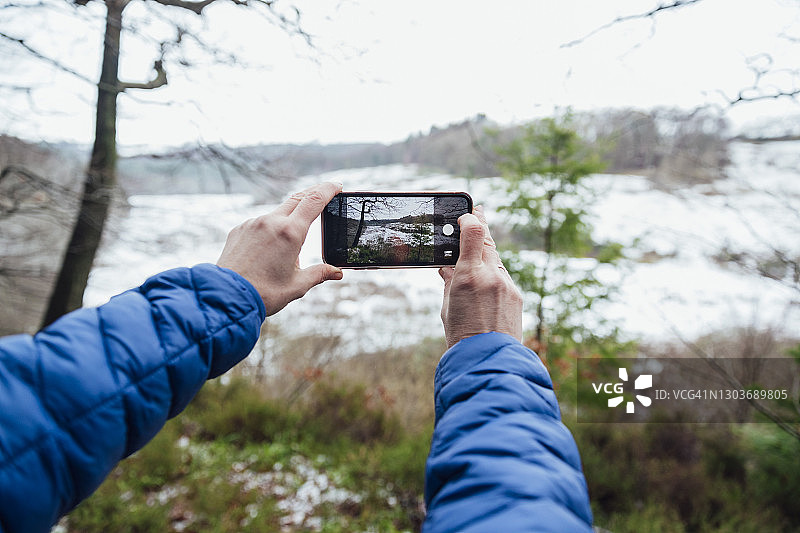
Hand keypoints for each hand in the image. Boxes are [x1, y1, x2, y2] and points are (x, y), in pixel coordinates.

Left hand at [217, 182, 343, 315]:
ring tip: (292, 242)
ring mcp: (253, 223)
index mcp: (290, 233)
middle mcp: (271, 222)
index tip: (337, 186)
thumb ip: (320, 274)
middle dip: (313, 194)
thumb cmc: (264, 293)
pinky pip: (260, 223)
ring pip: (277, 213)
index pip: (314, 201)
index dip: (328, 190)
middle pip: (297, 199)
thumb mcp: (298, 285)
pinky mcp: (240, 229)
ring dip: (290, 217)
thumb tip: (337, 273)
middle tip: (325, 195)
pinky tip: (270, 247)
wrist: (227, 297)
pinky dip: (271, 228)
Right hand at [439, 205, 522, 347]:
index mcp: (468, 276)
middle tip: (477, 214)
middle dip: (480, 228)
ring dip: (486, 253)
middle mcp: (491, 276)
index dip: (470, 219)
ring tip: (477, 249)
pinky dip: (493, 273)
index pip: (474, 232)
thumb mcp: (447, 306)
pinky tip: (485, 282)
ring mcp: (507, 285)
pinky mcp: (516, 295)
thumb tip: (448, 267)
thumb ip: (450, 281)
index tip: (466, 215)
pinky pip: (503, 276)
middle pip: (488, 241)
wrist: (487, 361)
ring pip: (496, 259)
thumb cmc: (461, 335)